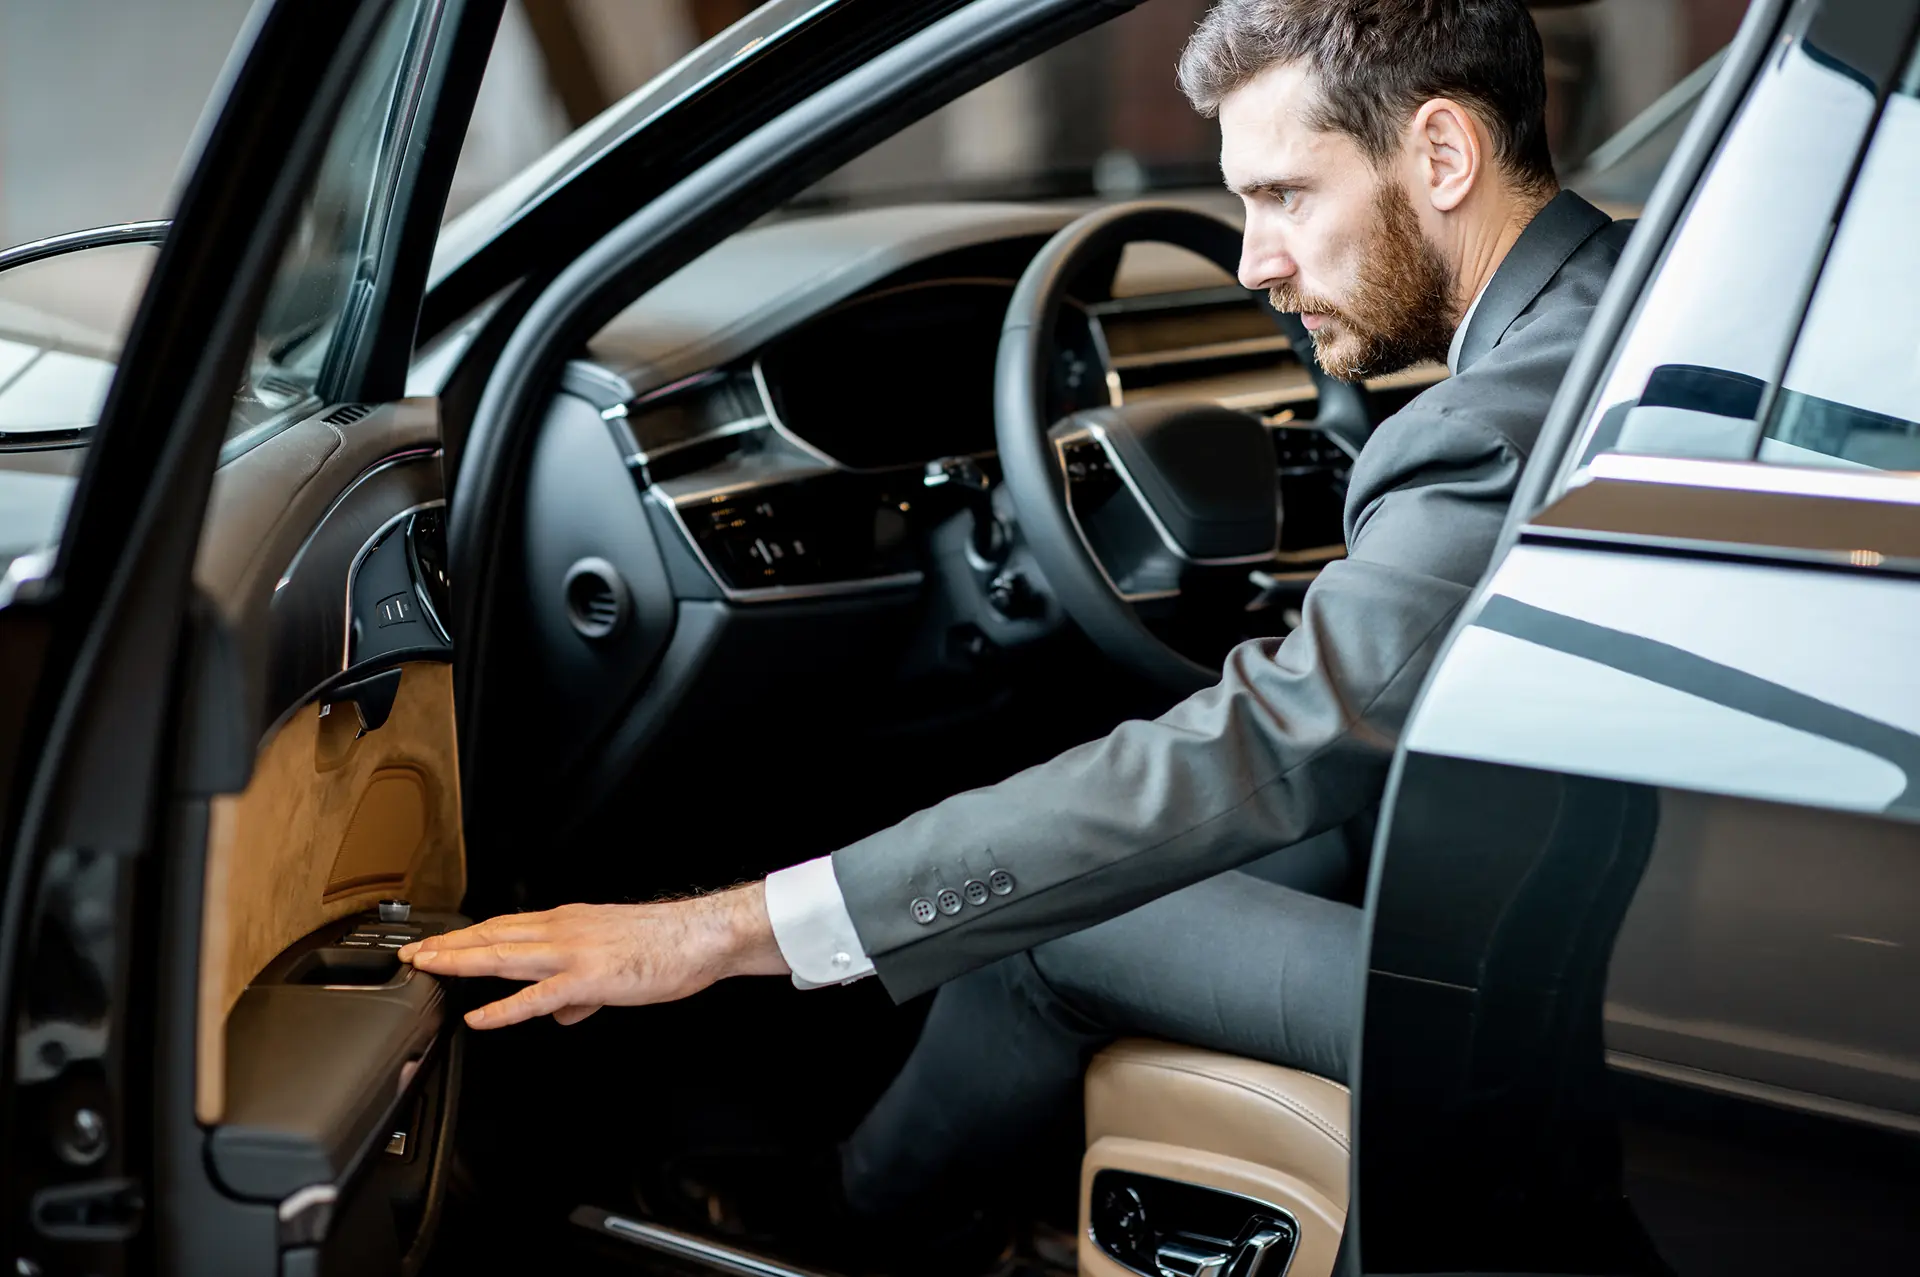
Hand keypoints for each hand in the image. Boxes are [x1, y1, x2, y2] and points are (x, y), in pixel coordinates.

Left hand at [397, 883, 789, 1028]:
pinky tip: (477, 1018)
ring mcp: (572, 952)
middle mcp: (562, 929)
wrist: (699, 936)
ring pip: (503, 956)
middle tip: (411, 953)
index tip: (437, 943)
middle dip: (448, 945)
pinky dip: (502, 1009)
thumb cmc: (666, 945)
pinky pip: (535, 997)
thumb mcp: (615, 961)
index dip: (466, 935)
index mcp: (568, 921)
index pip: (505, 926)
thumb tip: (562, 1013)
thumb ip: (581, 989)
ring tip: (427, 969)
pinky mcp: (587, 979)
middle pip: (492, 935)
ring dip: (460, 962)